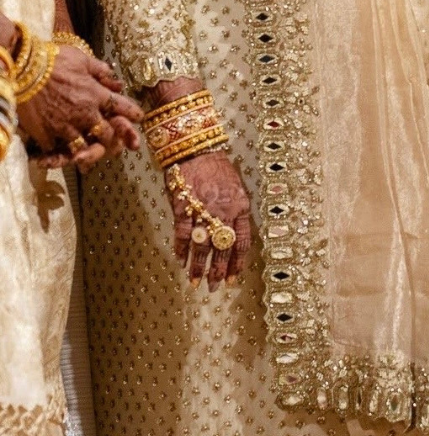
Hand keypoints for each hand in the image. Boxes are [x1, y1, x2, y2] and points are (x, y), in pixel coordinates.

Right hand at [18, 46, 143, 172]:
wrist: (23, 69)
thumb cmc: (53, 59)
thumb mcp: (82, 58)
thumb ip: (101, 70)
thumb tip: (115, 79)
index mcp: (96, 94)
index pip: (122, 107)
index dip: (133, 113)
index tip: (139, 117)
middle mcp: (85, 113)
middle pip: (107, 134)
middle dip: (113, 140)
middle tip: (116, 145)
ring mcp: (66, 126)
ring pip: (85, 147)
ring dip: (89, 152)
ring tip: (89, 156)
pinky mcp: (48, 134)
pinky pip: (59, 150)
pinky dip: (61, 154)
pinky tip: (62, 155)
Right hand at [166, 151, 250, 290]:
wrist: (196, 148)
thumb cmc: (216, 167)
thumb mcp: (235, 188)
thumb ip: (234, 212)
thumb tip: (230, 236)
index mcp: (240, 207)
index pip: (242, 243)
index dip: (237, 264)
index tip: (232, 279)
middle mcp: (224, 212)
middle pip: (222, 249)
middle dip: (217, 272)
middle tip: (213, 288)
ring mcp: (203, 210)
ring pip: (202, 247)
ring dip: (198, 267)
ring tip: (195, 282)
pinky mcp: (183, 207)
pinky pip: (182, 234)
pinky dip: (180, 249)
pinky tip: (179, 260)